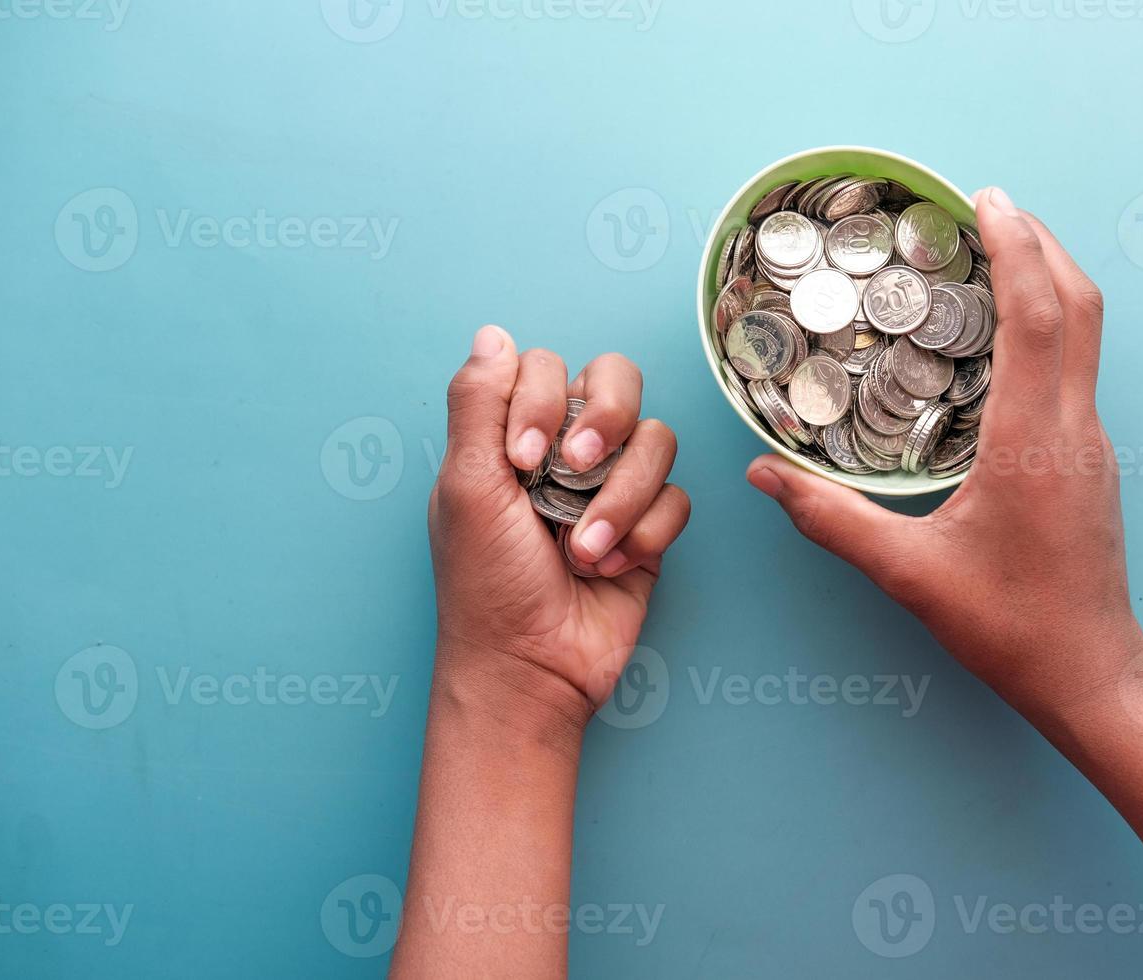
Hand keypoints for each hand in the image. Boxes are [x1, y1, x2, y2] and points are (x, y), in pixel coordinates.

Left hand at [429, 326, 689, 729]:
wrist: (530, 668)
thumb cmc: (485, 586)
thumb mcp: (464, 487)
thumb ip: (477, 403)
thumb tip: (492, 333)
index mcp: (514, 435)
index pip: (548, 366)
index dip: (542, 399)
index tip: (519, 459)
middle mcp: (567, 451)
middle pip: (619, 380)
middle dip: (605, 419)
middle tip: (573, 468)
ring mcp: (613, 488)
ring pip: (656, 441)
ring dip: (620, 498)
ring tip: (581, 548)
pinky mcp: (651, 529)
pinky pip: (677, 499)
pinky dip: (644, 533)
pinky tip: (610, 566)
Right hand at [746, 188, 1141, 723]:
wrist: (1092, 676)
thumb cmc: (1011, 628)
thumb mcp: (910, 575)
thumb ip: (833, 520)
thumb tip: (764, 476)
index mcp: (1033, 443)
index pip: (1038, 319)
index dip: (1017, 249)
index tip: (988, 200)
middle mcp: (1074, 430)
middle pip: (1080, 306)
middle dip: (1042, 243)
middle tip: (990, 205)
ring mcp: (1091, 444)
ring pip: (1087, 335)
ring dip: (1049, 280)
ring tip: (996, 251)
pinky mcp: (1090, 461)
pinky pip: (1077, 368)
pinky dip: (1048, 325)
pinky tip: (1003, 336)